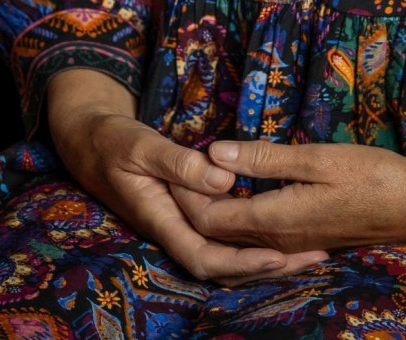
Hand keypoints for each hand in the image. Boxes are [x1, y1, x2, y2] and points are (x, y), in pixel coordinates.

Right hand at [46, 69, 327, 283]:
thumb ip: (180, 164)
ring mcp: (180, 223)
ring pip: (225, 253)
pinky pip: (222, 235)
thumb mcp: (142, 145)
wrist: (89, 139)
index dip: (242, 262)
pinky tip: (280, 230)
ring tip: (310, 250)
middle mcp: (174, 229)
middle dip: (268, 266)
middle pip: (223, 265)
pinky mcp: (187, 213)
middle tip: (316, 256)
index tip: (279, 257)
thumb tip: (225, 182)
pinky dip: (251, 238)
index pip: (204, 257)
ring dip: (265, 256)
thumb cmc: (112, 141)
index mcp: (161, 219)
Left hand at [189, 137, 405, 251]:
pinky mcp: (307, 239)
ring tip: (198, 178)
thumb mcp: (317, 158)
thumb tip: (214, 152)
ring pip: (237, 235)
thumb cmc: (372, 175)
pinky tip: (240, 195)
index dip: (185, 193)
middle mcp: (277, 239)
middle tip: (173, 168)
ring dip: (214, 211)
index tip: (168, 164)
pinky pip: (258, 236)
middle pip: (218, 230)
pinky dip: (238, 218)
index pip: (211, 215)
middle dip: (192, 202)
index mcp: (274, 219)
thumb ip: (264, 157)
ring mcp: (293, 243)